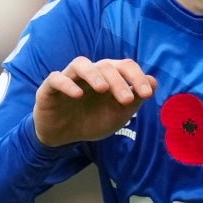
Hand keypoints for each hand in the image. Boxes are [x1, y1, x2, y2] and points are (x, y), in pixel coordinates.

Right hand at [34, 56, 155, 147]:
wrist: (63, 137)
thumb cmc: (91, 122)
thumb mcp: (117, 116)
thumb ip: (134, 100)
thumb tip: (153, 81)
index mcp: (108, 76)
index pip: (125, 66)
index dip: (137, 77)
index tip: (147, 94)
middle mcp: (89, 73)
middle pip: (105, 66)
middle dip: (119, 81)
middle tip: (126, 100)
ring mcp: (69, 78)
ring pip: (81, 64)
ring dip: (94, 74)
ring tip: (103, 89)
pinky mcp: (49, 88)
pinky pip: (57, 78)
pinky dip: (67, 84)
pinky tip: (77, 95)